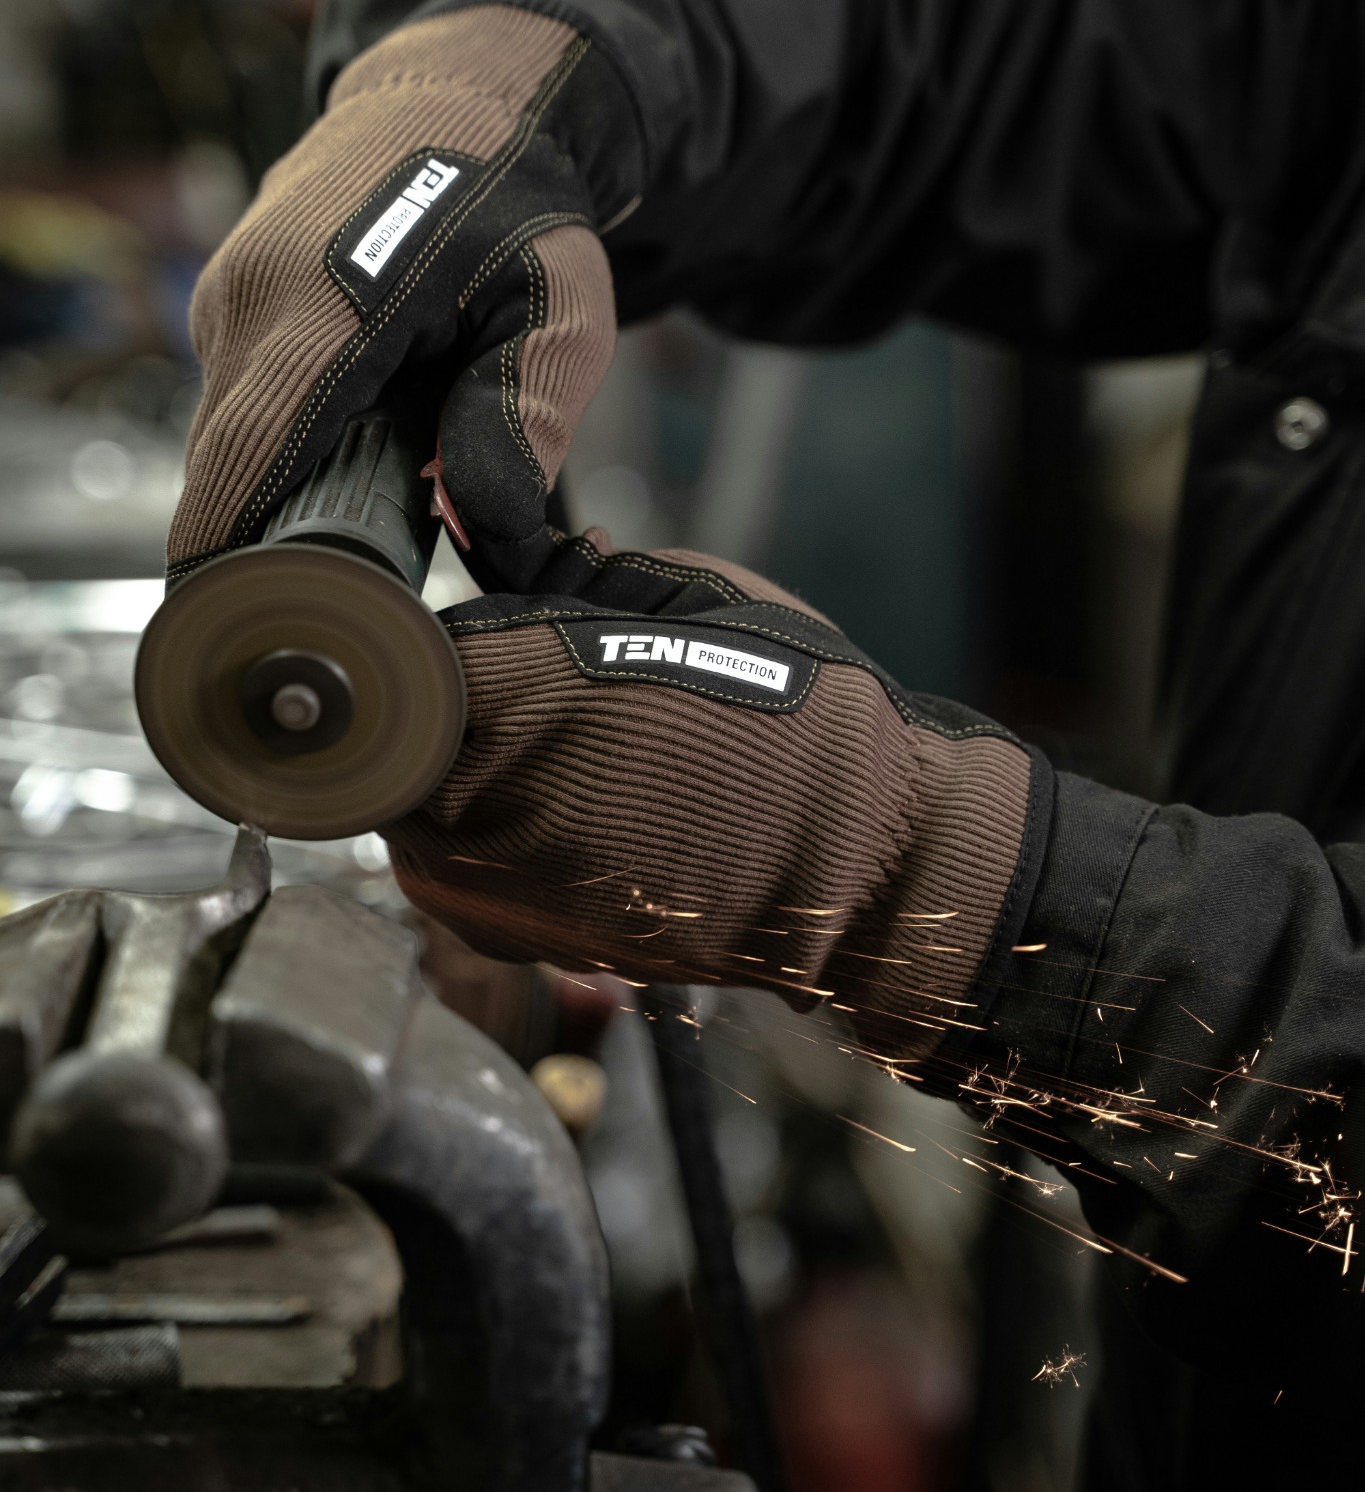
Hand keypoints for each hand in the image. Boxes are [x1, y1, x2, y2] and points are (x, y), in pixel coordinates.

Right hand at [168, 5, 619, 590]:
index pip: (246, 460)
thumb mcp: (559, 316)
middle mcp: (251, 296)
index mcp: (324, 306)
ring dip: (279, 479)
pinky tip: (355, 434)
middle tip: (339, 590)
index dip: (231, 553)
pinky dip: (281, 435)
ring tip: (369, 492)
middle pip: (224, 463)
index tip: (249, 620)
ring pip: (228, 432)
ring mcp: (228, 291)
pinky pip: (237, 395)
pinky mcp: (228, 294)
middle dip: (263, 534)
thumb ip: (521, 424)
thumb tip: (476, 531)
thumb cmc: (521, 208)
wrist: (468, 96)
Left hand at [382, 550, 1035, 1065]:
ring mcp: (503, 890)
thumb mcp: (681, 592)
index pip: (405, 655)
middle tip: (502, 698)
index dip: (429, 641)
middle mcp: (485, 801)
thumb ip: (564, 575)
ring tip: (544, 758)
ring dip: (453, 787)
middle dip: (432, 720)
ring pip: (418, 825)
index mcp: (515, 693)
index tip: (455, 637)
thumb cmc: (790, 711)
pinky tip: (570, 819)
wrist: (864, 856)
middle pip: (395, 749)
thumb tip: (493, 546)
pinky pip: (468, 884)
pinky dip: (494, 849)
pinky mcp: (533, 945)